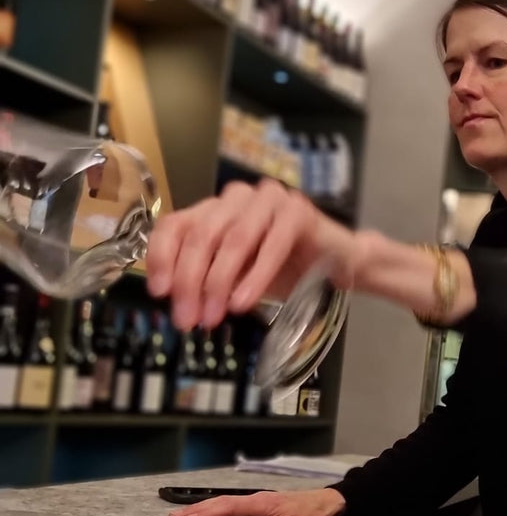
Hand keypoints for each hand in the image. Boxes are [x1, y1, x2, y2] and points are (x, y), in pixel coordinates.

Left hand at [146, 179, 358, 330]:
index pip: (176, 224)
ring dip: (219, 282)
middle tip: (188, 318)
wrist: (337, 264)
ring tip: (213, 316)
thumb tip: (180, 306)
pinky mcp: (298, 211)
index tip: (160, 292)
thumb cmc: (283, 270)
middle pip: (201, 235)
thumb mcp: (235, 277)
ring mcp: (268, 199)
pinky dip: (254, 277)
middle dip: (190, 281)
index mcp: (214, 209)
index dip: (162, 257)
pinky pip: (270, 246)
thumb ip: (207, 280)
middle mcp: (236, 198)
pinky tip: (242, 302)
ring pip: (232, 239)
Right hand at [168, 487, 346, 515]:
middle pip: (221, 503)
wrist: (326, 502)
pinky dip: (216, 507)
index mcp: (262, 504)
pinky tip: (208, 512)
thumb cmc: (311, 514)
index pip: (230, 508)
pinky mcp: (258, 503)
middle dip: (197, 510)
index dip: (208, 513)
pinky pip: (232, 504)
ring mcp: (256, 500)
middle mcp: (256, 499)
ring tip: (183, 515)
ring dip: (203, 508)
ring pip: (225, 502)